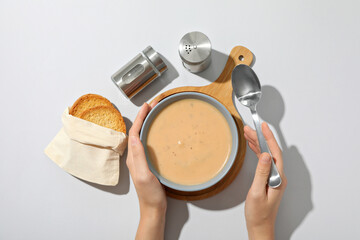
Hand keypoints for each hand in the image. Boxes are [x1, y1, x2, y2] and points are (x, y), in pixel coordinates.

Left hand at [127, 101, 166, 239]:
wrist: (153, 208)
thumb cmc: (149, 194)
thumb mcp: (143, 174)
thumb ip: (138, 156)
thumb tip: (134, 136)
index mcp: (133, 157)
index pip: (135, 132)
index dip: (140, 117)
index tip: (148, 105)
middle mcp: (136, 156)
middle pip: (138, 130)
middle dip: (145, 116)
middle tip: (154, 105)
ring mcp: (143, 159)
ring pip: (144, 135)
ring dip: (149, 122)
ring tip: (156, 113)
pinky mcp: (149, 163)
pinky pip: (150, 143)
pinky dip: (154, 133)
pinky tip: (160, 132)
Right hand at [244, 122, 286, 239]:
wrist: (260, 226)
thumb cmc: (259, 213)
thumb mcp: (257, 192)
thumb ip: (261, 173)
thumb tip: (266, 155)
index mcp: (278, 178)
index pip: (275, 152)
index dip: (269, 138)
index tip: (263, 127)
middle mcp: (278, 176)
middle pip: (270, 152)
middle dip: (260, 138)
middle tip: (250, 128)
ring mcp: (274, 178)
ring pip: (267, 155)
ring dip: (258, 144)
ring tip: (248, 134)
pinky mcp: (268, 180)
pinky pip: (264, 162)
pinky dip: (258, 152)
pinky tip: (253, 147)